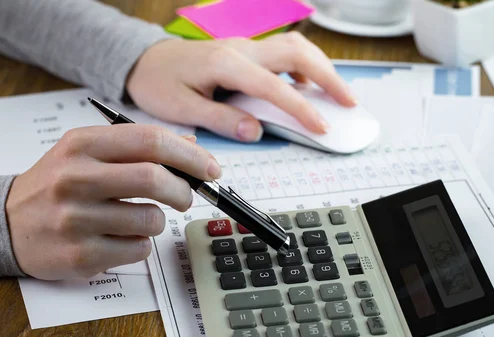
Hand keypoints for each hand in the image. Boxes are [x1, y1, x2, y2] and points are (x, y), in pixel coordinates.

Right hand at [6, 126, 219, 279]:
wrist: (4, 223)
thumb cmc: (55, 184)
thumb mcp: (87, 152)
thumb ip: (136, 146)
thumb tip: (191, 144)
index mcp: (81, 144)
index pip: (149, 140)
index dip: (189, 155)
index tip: (210, 169)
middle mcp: (75, 178)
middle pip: (154, 178)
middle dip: (183, 190)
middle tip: (187, 197)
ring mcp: (75, 219)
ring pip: (151, 219)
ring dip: (158, 221)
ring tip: (140, 218)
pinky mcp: (80, 255)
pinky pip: (138, 250)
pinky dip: (141, 244)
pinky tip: (120, 238)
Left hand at [126, 33, 355, 142]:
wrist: (144, 61)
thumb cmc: (159, 83)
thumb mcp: (182, 109)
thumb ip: (221, 119)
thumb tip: (255, 131)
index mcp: (226, 64)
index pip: (274, 86)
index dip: (301, 108)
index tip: (321, 126)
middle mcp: (241, 50)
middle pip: (297, 53)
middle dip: (328, 76)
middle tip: (349, 102)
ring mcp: (245, 48)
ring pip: (294, 47)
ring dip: (320, 67)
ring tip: (336, 92)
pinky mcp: (245, 52)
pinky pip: (282, 52)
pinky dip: (302, 66)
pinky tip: (303, 86)